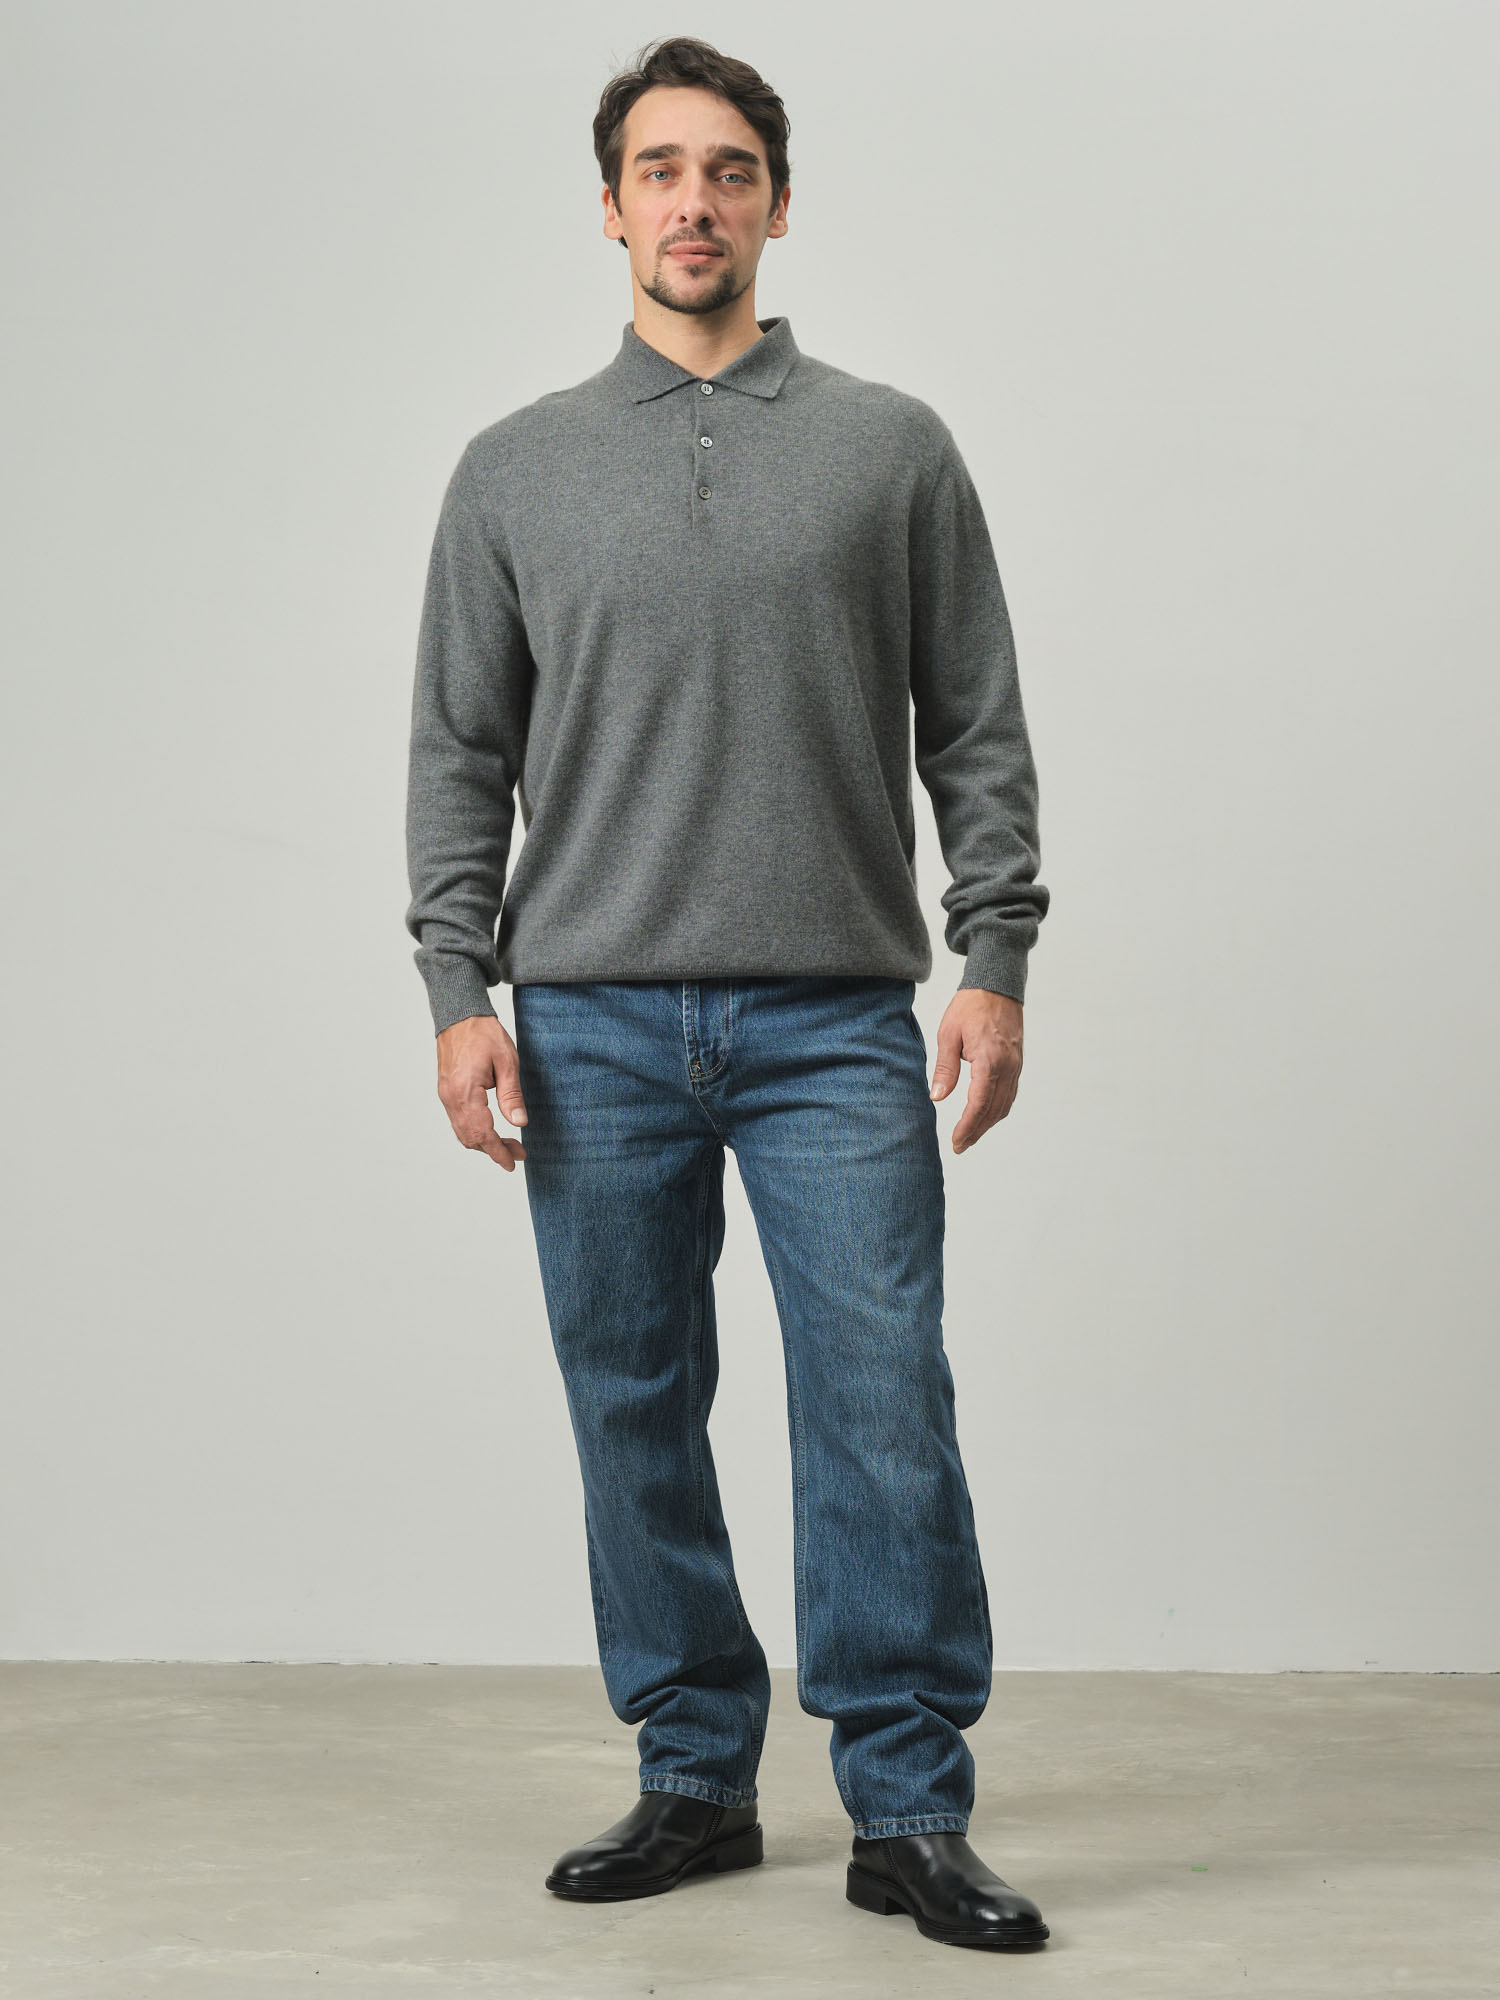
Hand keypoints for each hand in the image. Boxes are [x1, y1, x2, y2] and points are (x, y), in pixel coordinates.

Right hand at [435, 1014, 528, 1170]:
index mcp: (465, 1091)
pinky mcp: (446, 1092)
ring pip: (462, 1132)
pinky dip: (474, 1132)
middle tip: (518, 1153)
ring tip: (508, 1144)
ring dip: (484, 1143)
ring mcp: (445, 1096)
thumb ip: (511, 1095)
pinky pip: (457, 1121)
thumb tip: (519, 1122)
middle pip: (470, 1138)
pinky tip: (490, 1130)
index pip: (482, 1133)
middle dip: (494, 1150)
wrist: (459, 1015)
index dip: (499, 1151)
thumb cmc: (484, 1033)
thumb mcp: (507, 1062)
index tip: (513, 1162)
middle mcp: (450, 1098)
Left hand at [927, 989, 1023, 1152]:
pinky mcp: (1017, 1063)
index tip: (956, 1141)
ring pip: (1005, 1105)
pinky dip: (997, 1110)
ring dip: (988, 1124)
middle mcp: (1007, 1066)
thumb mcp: (948, 1034)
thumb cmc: (970, 1006)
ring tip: (970, 1136)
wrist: (997, 986)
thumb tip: (937, 1097)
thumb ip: (945, 1068)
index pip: (979, 1103)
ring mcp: (1015, 1065)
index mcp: (989, 1059)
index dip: (968, 1126)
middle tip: (959, 1146)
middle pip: (994, 1110)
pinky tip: (985, 1116)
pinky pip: (1010, 1093)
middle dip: (977, 1131)